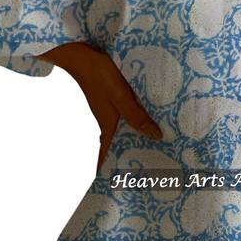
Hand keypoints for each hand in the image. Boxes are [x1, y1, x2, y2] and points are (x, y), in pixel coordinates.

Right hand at [38, 43, 162, 169]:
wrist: (79, 54)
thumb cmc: (97, 75)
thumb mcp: (118, 95)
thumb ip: (136, 115)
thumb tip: (156, 137)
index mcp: (107, 128)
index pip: (108, 157)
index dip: (116, 171)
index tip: (128, 186)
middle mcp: (107, 124)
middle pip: (120, 146)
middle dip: (134, 157)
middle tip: (157, 170)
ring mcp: (110, 113)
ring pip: (125, 132)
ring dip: (137, 139)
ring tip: (160, 149)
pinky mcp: (113, 102)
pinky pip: (127, 118)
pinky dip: (137, 123)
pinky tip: (151, 121)